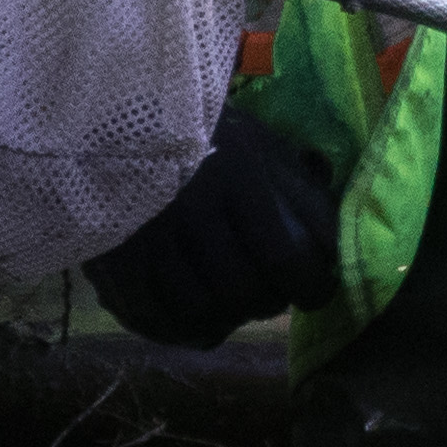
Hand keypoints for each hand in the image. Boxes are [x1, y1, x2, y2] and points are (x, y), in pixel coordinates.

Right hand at [82, 103, 338, 345]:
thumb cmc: (210, 136)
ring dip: (225, 319)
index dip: (311, 288)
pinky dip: (179, 329)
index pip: (288, 258)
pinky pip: (153, 318)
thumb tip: (331, 253)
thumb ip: (303, 198)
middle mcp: (194, 207)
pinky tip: (192, 319)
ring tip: (231, 305)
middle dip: (266, 302)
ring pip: (199, 313)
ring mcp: (149, 236)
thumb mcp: (266, 150)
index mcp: (240, 175)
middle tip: (267, 293)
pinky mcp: (115, 258)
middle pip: (243, 292)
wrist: (122, 117)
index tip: (313, 291)